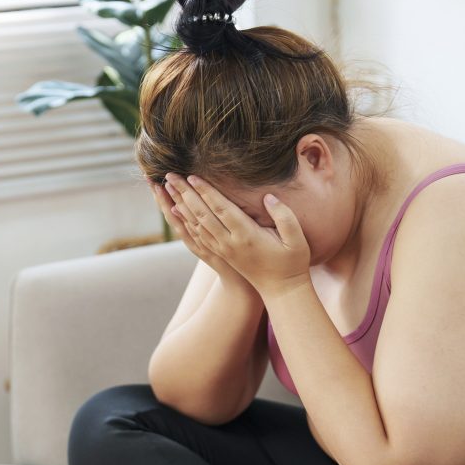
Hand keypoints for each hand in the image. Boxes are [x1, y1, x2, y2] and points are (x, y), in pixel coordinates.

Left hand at [162, 172, 310, 298]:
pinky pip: (197, 235)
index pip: (221, 209)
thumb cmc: (291, 262)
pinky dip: (184, 220)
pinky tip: (176, 209)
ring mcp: (223, 249)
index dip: (206, 192)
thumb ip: (284, 215)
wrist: (280, 290)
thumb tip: (268, 197)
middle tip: (169, 175)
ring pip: (196, 224)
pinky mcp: (220, 253)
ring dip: (180, 204)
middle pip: (202, 214)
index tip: (191, 176)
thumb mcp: (297, 239)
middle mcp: (229, 243)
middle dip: (185, 193)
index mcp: (246, 236)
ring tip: (167, 187)